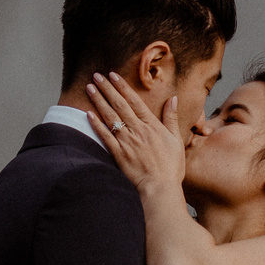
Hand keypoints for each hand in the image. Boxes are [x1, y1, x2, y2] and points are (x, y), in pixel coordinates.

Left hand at [84, 70, 186, 200]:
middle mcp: (137, 130)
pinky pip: (104, 137)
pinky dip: (96, 125)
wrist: (160, 188)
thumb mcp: (176, 140)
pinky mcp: (118, 155)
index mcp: (151, 125)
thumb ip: (171, 118)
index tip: (113, 75)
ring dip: (99, 101)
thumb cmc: (171, 167)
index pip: (134, 101)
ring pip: (110, 117)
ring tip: (90, 88)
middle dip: (107, 89)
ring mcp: (126, 142)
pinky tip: (88, 114)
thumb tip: (173, 98)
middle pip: (119, 105)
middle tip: (97, 75)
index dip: (123, 87)